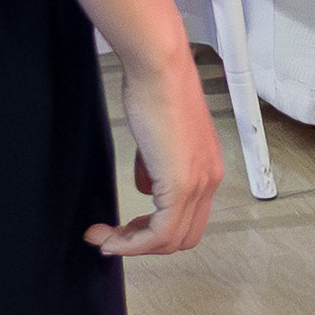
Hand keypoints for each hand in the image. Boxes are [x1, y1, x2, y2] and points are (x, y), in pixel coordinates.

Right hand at [91, 42, 215, 258]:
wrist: (159, 68)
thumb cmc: (158, 90)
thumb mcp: (157, 138)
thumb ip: (155, 167)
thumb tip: (146, 187)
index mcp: (207, 168)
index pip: (188, 220)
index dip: (155, 232)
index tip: (126, 230)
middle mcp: (209, 179)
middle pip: (182, 237)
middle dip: (143, 244)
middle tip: (111, 238)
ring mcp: (198, 183)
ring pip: (171, 240)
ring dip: (134, 246)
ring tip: (105, 238)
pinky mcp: (181, 183)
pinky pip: (160, 233)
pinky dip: (134, 244)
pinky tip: (112, 238)